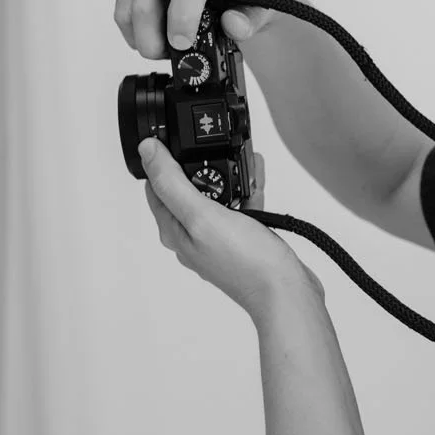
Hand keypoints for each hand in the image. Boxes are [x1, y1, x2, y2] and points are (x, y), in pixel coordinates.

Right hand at [113, 0, 288, 59]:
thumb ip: (253, 19)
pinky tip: (148, 31)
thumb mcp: (267, 7)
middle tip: (168, 56)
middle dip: (152, 37)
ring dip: (139, 33)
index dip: (181, 14)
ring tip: (160, 47)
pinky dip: (129, 23)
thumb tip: (233, 23)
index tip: (181, 43)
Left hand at [139, 138, 321, 321]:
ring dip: (229, 174)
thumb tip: (147, 151)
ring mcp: (217, 238)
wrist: (286, 293)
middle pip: (187, 187)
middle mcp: (192, 235)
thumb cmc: (246, 264)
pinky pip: (239, 206)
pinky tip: (257, 178)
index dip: (165, 159)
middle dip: (204, 163)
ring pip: (216, 195)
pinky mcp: (241, 239)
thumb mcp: (203, 215)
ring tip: (245, 161)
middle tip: (217, 148)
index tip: (179, 141)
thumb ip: (173, 183)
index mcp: (174, 230)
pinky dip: (247, 189)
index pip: (156, 185)